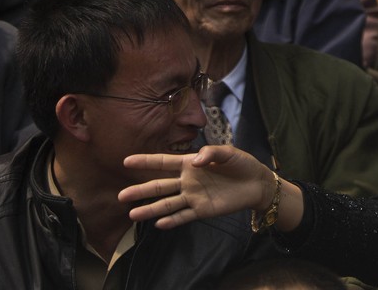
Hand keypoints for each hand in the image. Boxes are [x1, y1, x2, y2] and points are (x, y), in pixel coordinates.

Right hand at [118, 145, 275, 229]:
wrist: (256, 183)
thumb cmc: (241, 163)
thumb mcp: (228, 152)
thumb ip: (211, 153)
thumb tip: (193, 161)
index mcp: (190, 163)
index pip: (163, 162)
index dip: (146, 161)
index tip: (126, 161)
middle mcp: (187, 181)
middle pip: (160, 185)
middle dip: (141, 189)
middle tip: (121, 195)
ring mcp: (193, 196)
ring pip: (167, 204)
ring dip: (151, 209)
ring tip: (132, 214)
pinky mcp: (202, 210)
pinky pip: (184, 216)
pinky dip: (172, 221)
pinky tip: (159, 224)